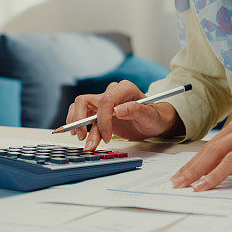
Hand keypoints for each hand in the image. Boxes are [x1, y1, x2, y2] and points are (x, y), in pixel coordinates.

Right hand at [65, 80, 183, 150]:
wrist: (153, 122)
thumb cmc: (153, 117)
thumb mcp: (149, 116)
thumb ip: (135, 110)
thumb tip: (118, 110)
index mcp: (125, 89)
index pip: (106, 100)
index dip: (103, 119)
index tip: (106, 136)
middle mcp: (112, 92)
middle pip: (86, 101)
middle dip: (82, 121)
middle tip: (84, 138)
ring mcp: (103, 101)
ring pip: (81, 109)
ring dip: (79, 126)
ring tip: (86, 143)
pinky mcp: (98, 111)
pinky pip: (81, 113)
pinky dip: (77, 124)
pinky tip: (80, 135)